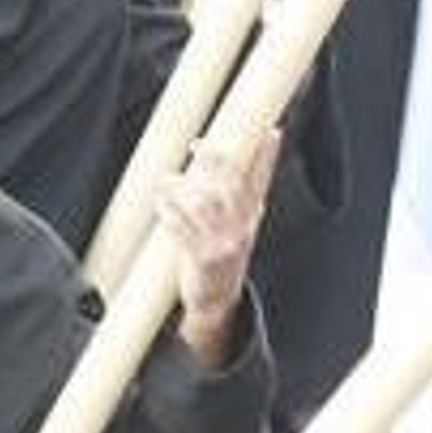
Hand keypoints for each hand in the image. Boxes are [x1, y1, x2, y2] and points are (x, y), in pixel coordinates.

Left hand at [156, 133, 280, 367]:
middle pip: (231, 186)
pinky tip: (159, 202)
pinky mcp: (201, 258)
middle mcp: (241, 229)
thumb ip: (238, 199)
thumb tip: (228, 162)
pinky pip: (181, 229)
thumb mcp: (241, 228)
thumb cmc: (224, 255)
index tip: (272, 132)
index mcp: (252, 219)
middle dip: (215, 162)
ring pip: (202, 204)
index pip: (262, 183)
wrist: (218, 300)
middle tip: (198, 144)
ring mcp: (222, 244)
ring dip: (179, 187)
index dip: (267, 157)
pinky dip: (167, 212)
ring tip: (165, 179)